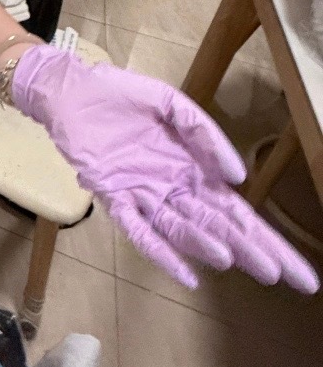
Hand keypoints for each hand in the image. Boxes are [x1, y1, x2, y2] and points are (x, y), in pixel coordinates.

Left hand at [11, 43, 317, 294]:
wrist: (72, 89)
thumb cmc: (122, 97)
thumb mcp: (173, 105)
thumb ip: (206, 136)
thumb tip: (238, 176)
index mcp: (193, 170)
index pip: (237, 211)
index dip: (265, 239)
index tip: (294, 269)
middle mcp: (174, 189)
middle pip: (220, 227)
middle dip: (252, 252)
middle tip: (284, 278)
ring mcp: (144, 195)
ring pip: (184, 229)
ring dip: (209, 245)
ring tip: (237, 262)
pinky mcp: (113, 195)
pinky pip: (140, 229)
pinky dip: (162, 251)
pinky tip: (186, 274)